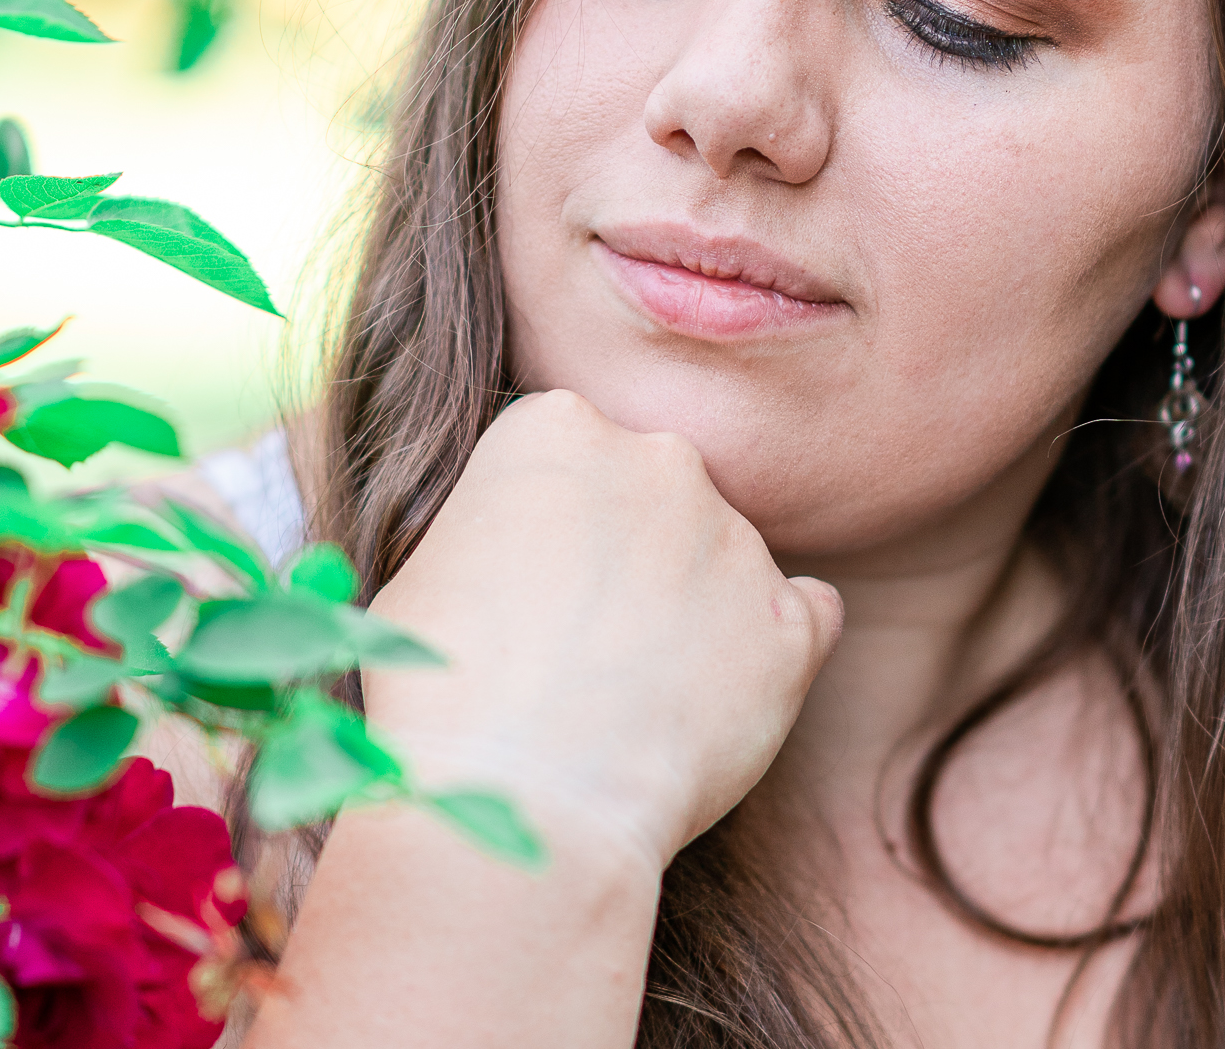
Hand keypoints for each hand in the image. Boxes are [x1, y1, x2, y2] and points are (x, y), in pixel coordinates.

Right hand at [363, 389, 843, 872]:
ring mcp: (738, 540)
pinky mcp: (794, 627)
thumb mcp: (422, 570)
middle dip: (626, 549)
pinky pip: (802, 616)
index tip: (526, 581)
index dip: (544, 521)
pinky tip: (716, 697)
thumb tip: (507, 553)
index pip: (565, 448)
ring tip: (633, 696)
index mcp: (559, 426)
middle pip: (650, 490)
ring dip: (691, 605)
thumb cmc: (441, 691)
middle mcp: (661, 458)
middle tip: (580, 639)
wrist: (522, 798)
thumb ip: (489, 529)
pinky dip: (769, 648)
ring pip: (722, 556)